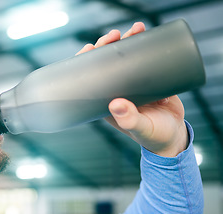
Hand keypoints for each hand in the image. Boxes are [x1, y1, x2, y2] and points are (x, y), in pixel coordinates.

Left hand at [76, 22, 187, 156]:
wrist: (174, 136)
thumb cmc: (154, 136)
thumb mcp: (141, 128)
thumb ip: (130, 120)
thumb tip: (116, 104)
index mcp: (105, 100)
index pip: (90, 77)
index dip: (86, 61)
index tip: (89, 48)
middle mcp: (116, 90)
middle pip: (106, 62)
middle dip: (107, 45)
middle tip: (114, 36)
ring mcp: (132, 83)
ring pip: (124, 58)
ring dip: (127, 42)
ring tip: (135, 30)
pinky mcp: (149, 79)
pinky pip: (144, 59)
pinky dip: (144, 46)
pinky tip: (145, 34)